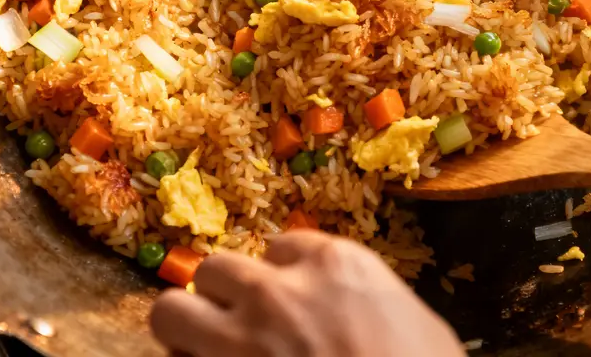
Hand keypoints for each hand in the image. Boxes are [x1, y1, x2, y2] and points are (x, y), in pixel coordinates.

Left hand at [150, 231, 463, 356]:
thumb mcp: (420, 324)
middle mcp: (276, 291)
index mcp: (333, 265)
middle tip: (238, 323)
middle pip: (214, 269)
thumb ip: (373, 301)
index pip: (281, 245)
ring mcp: (238, 342)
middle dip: (222, 295)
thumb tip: (362, 310)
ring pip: (171, 310)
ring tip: (204, 348)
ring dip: (186, 328)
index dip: (282, 274)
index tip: (289, 298)